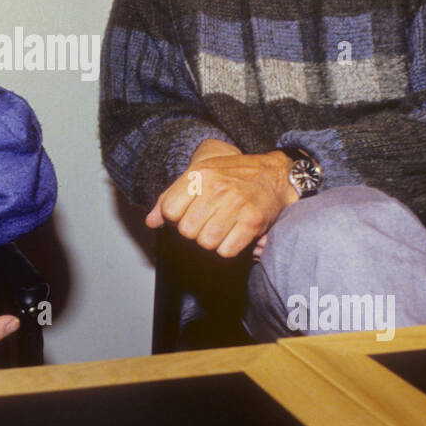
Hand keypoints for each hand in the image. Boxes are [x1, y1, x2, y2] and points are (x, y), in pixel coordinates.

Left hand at [146, 140, 297, 258]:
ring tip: (221, 227)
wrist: (275, 174)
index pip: (169, 211)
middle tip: (207, 221)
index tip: (187, 213)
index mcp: (200, 174)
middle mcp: (217, 188)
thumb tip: (150, 222)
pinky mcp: (252, 222)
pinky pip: (226, 251)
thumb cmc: (232, 174)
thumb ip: (170, 197)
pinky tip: (233, 234)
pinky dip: (228, 248)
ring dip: (211, 241)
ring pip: (205, 243)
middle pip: (186, 231)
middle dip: (194, 231)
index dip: (175, 217)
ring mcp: (236, 205)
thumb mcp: (199, 175)